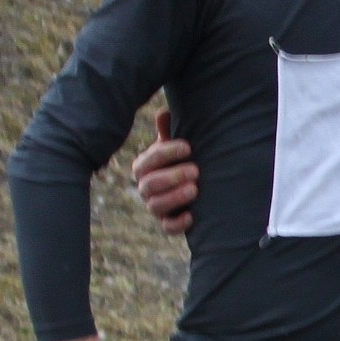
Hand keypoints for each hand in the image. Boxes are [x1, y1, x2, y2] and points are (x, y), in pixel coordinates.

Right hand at [131, 106, 198, 233]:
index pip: (148, 160)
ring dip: (174, 197)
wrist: (193, 184)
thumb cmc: (180, 159)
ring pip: (156, 205)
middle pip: (150, 184)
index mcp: (143, 166)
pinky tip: (192, 216)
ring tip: (194, 189)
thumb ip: (168, 130)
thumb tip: (163, 113)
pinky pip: (167, 227)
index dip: (166, 153)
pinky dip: (178, 223)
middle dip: (172, 177)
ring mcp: (155, 206)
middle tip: (195, 170)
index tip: (188, 147)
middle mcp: (145, 187)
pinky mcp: (167, 222)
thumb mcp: (175, 144)